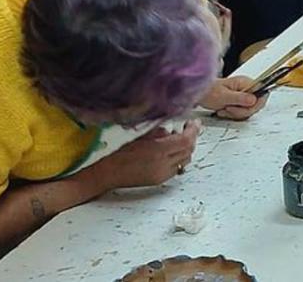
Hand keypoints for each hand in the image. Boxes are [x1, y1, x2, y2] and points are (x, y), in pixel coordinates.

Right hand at [84, 120, 201, 190]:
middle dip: (191, 138)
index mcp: (158, 150)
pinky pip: (176, 168)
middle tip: (188, 128)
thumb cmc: (119, 153)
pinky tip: (170, 152)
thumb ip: (159, 132)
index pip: (185, 140)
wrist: (108, 173)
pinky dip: (178, 158)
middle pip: (188, 150)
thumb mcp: (141, 137)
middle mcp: (163, 163)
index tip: (194, 122)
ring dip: (186, 149)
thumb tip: (173, 128)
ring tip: (178, 139)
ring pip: (184, 160)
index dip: (193, 130)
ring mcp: (163, 173)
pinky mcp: (160, 180)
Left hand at [199, 76, 267, 119]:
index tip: (248, 108)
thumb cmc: (208, 92)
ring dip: (236, 113)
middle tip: (230, 109)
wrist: (199, 95)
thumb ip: (240, 98)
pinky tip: (225, 111)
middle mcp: (246, 88)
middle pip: (256, 104)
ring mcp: (243, 96)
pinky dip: (233, 115)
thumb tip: (253, 100)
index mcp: (245, 83)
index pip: (263, 92)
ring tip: (225, 109)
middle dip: (243, 110)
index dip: (258, 102)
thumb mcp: (224, 96)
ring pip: (249, 110)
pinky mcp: (239, 103)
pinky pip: (242, 113)